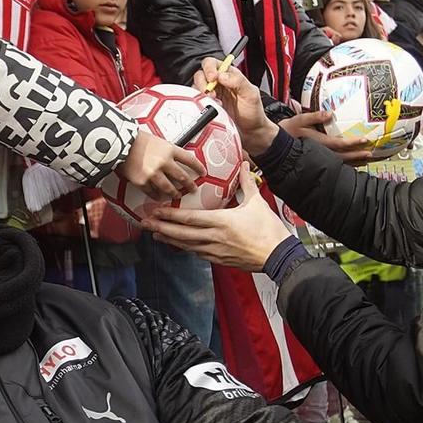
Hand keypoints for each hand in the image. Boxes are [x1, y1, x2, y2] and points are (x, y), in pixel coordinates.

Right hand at [116, 128, 200, 200]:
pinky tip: (159, 197)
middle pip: (182, 177)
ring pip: (169, 188)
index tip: (203, 173)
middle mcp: (164, 162)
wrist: (119, 144)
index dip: (198, 167)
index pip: (189, 159)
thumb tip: (175, 161)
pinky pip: (152, 192)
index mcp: (169, 149)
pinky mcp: (142, 182)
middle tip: (193, 189)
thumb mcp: (157, 141)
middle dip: (189, 185)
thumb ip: (167, 152)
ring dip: (174, 193)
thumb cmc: (137, 140)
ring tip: (176, 195)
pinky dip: (157, 196)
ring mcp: (153, 173)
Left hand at [144, 165, 290, 269]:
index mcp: (222, 222)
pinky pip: (197, 253)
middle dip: (162, 228)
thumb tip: (243, 163)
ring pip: (186, 246)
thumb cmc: (268, 230)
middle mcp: (214, 237)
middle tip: (145, 224)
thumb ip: (246, 182)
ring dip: (169, 240)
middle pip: (182, 234)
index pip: (190, 218)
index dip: (171, 216)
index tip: (157, 212)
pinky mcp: (219, 259)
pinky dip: (184, 249)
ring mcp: (215, 251)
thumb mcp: (257, 203)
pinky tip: (177, 246)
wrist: (277, 255)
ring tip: (155, 235)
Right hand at [194, 55, 277, 154]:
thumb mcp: (251, 94)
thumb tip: (222, 75)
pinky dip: (200, 103)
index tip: (213, 78)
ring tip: (212, 101)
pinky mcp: (207, 107)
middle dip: (203, 81)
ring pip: (197, 87)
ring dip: (201, 93)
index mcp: (230, 75)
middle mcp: (219, 84)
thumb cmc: (254, 113)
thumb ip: (238, 81)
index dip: (210, 68)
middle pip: (201, 74)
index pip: (213, 63)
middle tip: (211, 92)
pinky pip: (197, 101)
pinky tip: (210, 108)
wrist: (251, 133)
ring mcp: (212, 95)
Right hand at [280, 108, 385, 166]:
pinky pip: (335, 164)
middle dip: (358, 155)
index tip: (365, 141)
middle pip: (343, 156)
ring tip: (367, 160)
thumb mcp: (300, 119)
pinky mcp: (317, 161)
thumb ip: (315, 116)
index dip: (352, 143)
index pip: (339, 144)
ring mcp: (319, 159)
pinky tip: (354, 164)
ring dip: (355, 162)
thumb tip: (330, 114)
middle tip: (372, 154)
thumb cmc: (288, 129)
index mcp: (317, 142)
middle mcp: (320, 153)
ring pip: (340, 163)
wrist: (275, 144)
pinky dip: (347, 165)